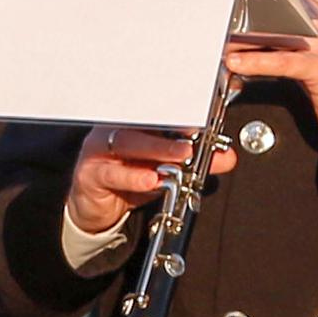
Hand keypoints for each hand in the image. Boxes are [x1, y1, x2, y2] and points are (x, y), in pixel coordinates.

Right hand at [66, 125, 232, 237]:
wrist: (96, 208)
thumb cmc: (128, 180)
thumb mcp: (166, 170)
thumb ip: (196, 163)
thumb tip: (227, 157)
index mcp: (135, 122)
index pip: (159, 109)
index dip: (182, 108)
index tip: (206, 111)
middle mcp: (116, 129)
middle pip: (144, 121)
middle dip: (174, 126)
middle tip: (198, 133)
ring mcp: (100, 150)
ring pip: (128, 143)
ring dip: (157, 149)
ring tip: (182, 155)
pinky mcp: (90, 174)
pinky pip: (111, 172)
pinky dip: (132, 176)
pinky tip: (150, 179)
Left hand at [220, 0, 317, 144]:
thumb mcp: (313, 50)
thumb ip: (287, 37)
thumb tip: (251, 35)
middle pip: (280, 8)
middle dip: (247, 11)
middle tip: (217, 12)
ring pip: (278, 33)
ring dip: (244, 37)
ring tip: (219, 38)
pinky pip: (284, 62)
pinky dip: (258, 62)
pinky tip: (238, 63)